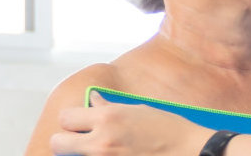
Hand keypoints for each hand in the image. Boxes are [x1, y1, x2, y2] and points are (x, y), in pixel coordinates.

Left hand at [48, 92, 206, 155]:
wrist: (192, 153)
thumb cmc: (170, 130)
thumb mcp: (140, 111)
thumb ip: (110, 108)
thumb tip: (92, 101)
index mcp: (108, 119)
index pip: (66, 118)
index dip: (72, 120)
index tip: (79, 122)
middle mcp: (101, 142)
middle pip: (58, 142)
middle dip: (65, 140)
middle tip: (79, 140)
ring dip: (80, 153)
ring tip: (97, 149)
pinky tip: (114, 155)